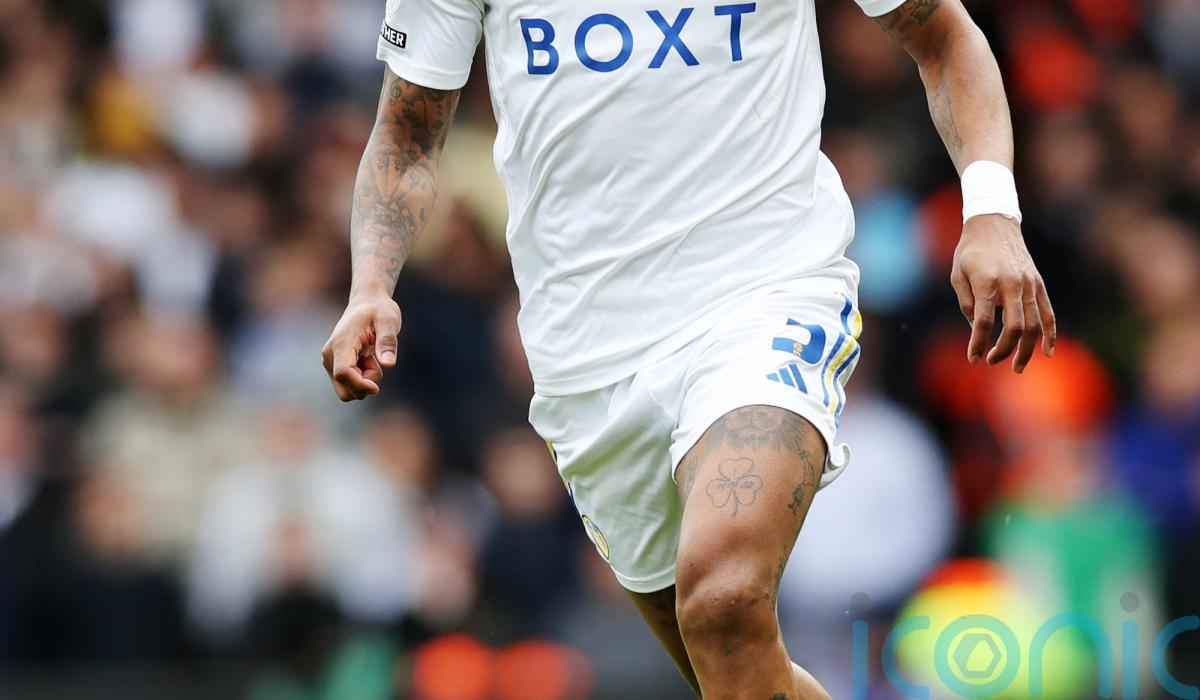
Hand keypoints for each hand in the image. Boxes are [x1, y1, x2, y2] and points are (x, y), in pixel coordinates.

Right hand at [321, 293, 401, 400]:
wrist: (367, 304)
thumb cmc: (379, 310)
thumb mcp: (389, 319)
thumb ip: (387, 340)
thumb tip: (388, 364)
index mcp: (341, 343)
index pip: (343, 373)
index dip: (360, 384)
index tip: (377, 386)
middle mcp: (331, 355)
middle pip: (344, 390)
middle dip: (364, 386)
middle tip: (375, 363)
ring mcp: (331, 362)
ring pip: (347, 391)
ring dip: (364, 382)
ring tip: (371, 359)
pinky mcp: (336, 366)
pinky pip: (349, 386)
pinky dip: (362, 380)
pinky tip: (367, 360)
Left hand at [950, 215, 1055, 372]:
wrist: (994, 224)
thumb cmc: (970, 251)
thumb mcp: (957, 274)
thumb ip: (967, 303)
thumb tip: (978, 327)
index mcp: (988, 282)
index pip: (984, 322)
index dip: (978, 344)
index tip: (973, 358)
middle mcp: (1012, 284)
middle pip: (1014, 328)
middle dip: (1003, 350)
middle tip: (991, 360)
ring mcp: (1029, 284)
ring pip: (1034, 325)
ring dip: (1026, 350)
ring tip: (1017, 367)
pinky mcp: (1038, 283)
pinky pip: (1048, 312)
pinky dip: (1049, 333)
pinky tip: (1047, 352)